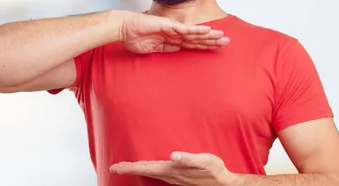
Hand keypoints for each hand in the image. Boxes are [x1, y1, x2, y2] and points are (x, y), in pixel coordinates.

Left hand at [110, 152, 236, 185]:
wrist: (224, 184)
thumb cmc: (215, 171)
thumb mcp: (204, 161)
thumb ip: (188, 158)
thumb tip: (173, 156)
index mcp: (172, 170)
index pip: (147, 167)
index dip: (131, 167)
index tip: (116, 167)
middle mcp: (171, 175)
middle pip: (145, 171)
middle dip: (129, 168)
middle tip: (114, 167)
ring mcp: (174, 178)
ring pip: (150, 173)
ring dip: (137, 170)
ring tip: (126, 167)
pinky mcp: (178, 177)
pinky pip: (158, 173)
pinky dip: (148, 170)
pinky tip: (148, 168)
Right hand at [119, 12, 228, 53]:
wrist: (124, 29)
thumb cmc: (134, 38)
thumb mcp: (152, 50)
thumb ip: (165, 50)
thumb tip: (177, 51)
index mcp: (171, 40)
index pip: (192, 44)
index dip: (204, 45)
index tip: (216, 48)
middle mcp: (174, 33)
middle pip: (197, 38)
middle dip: (212, 40)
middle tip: (227, 42)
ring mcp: (172, 29)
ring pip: (195, 33)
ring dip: (209, 35)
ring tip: (222, 37)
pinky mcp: (169, 26)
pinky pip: (186, 29)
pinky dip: (197, 30)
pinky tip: (208, 31)